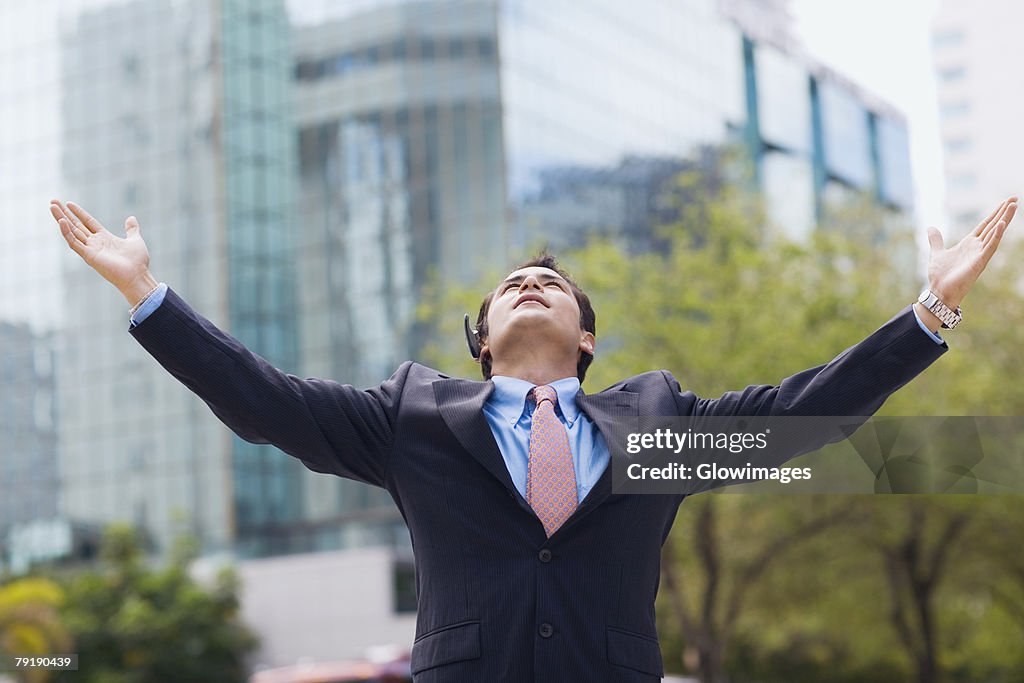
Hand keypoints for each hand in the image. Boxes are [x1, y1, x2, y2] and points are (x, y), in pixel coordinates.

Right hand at [50, 199, 157, 305]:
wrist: (138, 276)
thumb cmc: (138, 261)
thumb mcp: (135, 240)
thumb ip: (131, 229)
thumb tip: (131, 218)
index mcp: (104, 238)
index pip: (87, 222)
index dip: (78, 212)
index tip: (68, 203)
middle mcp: (95, 243)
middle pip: (76, 225)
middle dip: (64, 213)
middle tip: (53, 201)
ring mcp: (90, 249)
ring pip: (72, 232)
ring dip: (61, 219)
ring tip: (52, 207)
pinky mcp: (88, 256)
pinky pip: (74, 243)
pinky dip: (67, 233)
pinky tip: (61, 222)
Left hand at [924, 195, 1016, 310]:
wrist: (939, 291)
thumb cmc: (940, 275)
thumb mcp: (936, 252)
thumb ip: (936, 240)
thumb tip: (930, 228)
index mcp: (969, 244)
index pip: (985, 225)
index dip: (994, 213)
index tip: (1005, 202)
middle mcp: (977, 247)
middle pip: (993, 225)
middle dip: (1004, 212)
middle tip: (1015, 198)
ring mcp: (980, 254)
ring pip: (995, 233)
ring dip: (1004, 219)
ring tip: (1013, 206)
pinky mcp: (979, 262)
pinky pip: (990, 247)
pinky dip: (996, 235)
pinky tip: (1002, 224)